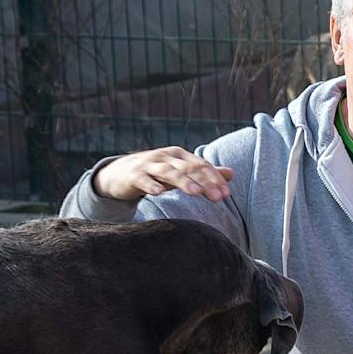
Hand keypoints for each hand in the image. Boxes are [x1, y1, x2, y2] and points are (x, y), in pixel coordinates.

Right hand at [93, 147, 232, 203]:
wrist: (121, 172)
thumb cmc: (157, 173)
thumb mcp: (181, 171)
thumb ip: (204, 173)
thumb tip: (231, 173)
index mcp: (180, 156)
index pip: (201, 166)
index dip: (214, 179)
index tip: (225, 194)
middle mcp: (166, 157)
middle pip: (188, 169)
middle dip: (204, 182)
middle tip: (217, 197)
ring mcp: (149, 165)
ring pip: (168, 172)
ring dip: (182, 181)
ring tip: (195, 192)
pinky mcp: (134, 175)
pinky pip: (143, 179)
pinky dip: (150, 185)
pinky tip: (158, 192)